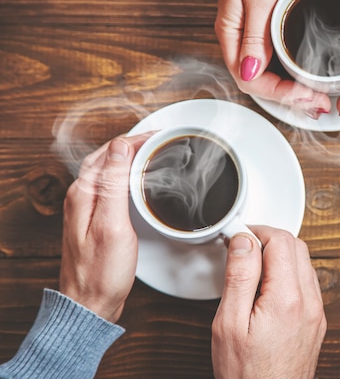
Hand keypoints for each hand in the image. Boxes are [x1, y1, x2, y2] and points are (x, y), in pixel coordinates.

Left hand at [59, 133, 149, 322]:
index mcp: (84, 193)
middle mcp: (81, 197)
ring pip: (108, 170)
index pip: (110, 152)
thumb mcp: (112, 224)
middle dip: (132, 143)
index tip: (158, 136)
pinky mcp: (95, 218)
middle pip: (106, 157)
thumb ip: (114, 184)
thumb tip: (120, 148)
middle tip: (158, 139)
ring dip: (128, 157)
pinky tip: (138, 179)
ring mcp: (87, 208)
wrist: (90, 302)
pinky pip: (110, 186)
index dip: (135, 140)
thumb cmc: (101, 272)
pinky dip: (126, 175)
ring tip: (151, 152)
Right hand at [212, 226, 326, 378]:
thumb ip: (240, 277)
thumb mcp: (229, 324)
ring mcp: (316, 313)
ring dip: (279, 256)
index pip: (281, 241)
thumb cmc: (247, 374)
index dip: (257, 231)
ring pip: (304, 263)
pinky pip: (306, 283)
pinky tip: (267, 288)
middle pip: (297, 247)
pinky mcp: (316, 322)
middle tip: (243, 249)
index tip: (237, 237)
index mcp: (287, 299)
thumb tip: (244, 241)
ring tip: (252, 270)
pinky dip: (287, 274)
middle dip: (269, 240)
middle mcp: (309, 303)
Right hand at [216, 0, 331, 118]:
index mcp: (231, 35)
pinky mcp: (267, 34)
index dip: (279, 93)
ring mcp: (253, 39)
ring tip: (318, 100)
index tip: (305, 97)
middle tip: (319, 105)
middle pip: (262, 85)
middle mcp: (241, 42)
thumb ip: (254, 36)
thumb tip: (250, 71)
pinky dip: (295, 78)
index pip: (251, 80)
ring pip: (271, 78)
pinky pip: (278, 65)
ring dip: (295, 93)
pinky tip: (309, 83)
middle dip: (291, 99)